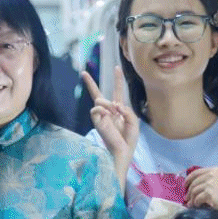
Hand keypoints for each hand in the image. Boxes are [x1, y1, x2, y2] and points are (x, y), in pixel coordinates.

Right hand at [80, 67, 137, 188]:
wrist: (123, 150)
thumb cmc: (129, 138)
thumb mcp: (134, 121)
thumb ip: (126, 109)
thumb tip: (114, 105)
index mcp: (119, 110)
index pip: (117, 92)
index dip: (117, 80)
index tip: (116, 67)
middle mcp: (108, 111)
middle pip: (98, 94)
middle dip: (90, 83)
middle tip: (83, 73)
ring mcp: (101, 116)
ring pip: (99, 100)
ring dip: (107, 104)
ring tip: (113, 112)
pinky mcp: (96, 121)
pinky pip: (96, 108)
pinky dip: (102, 109)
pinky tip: (107, 114)